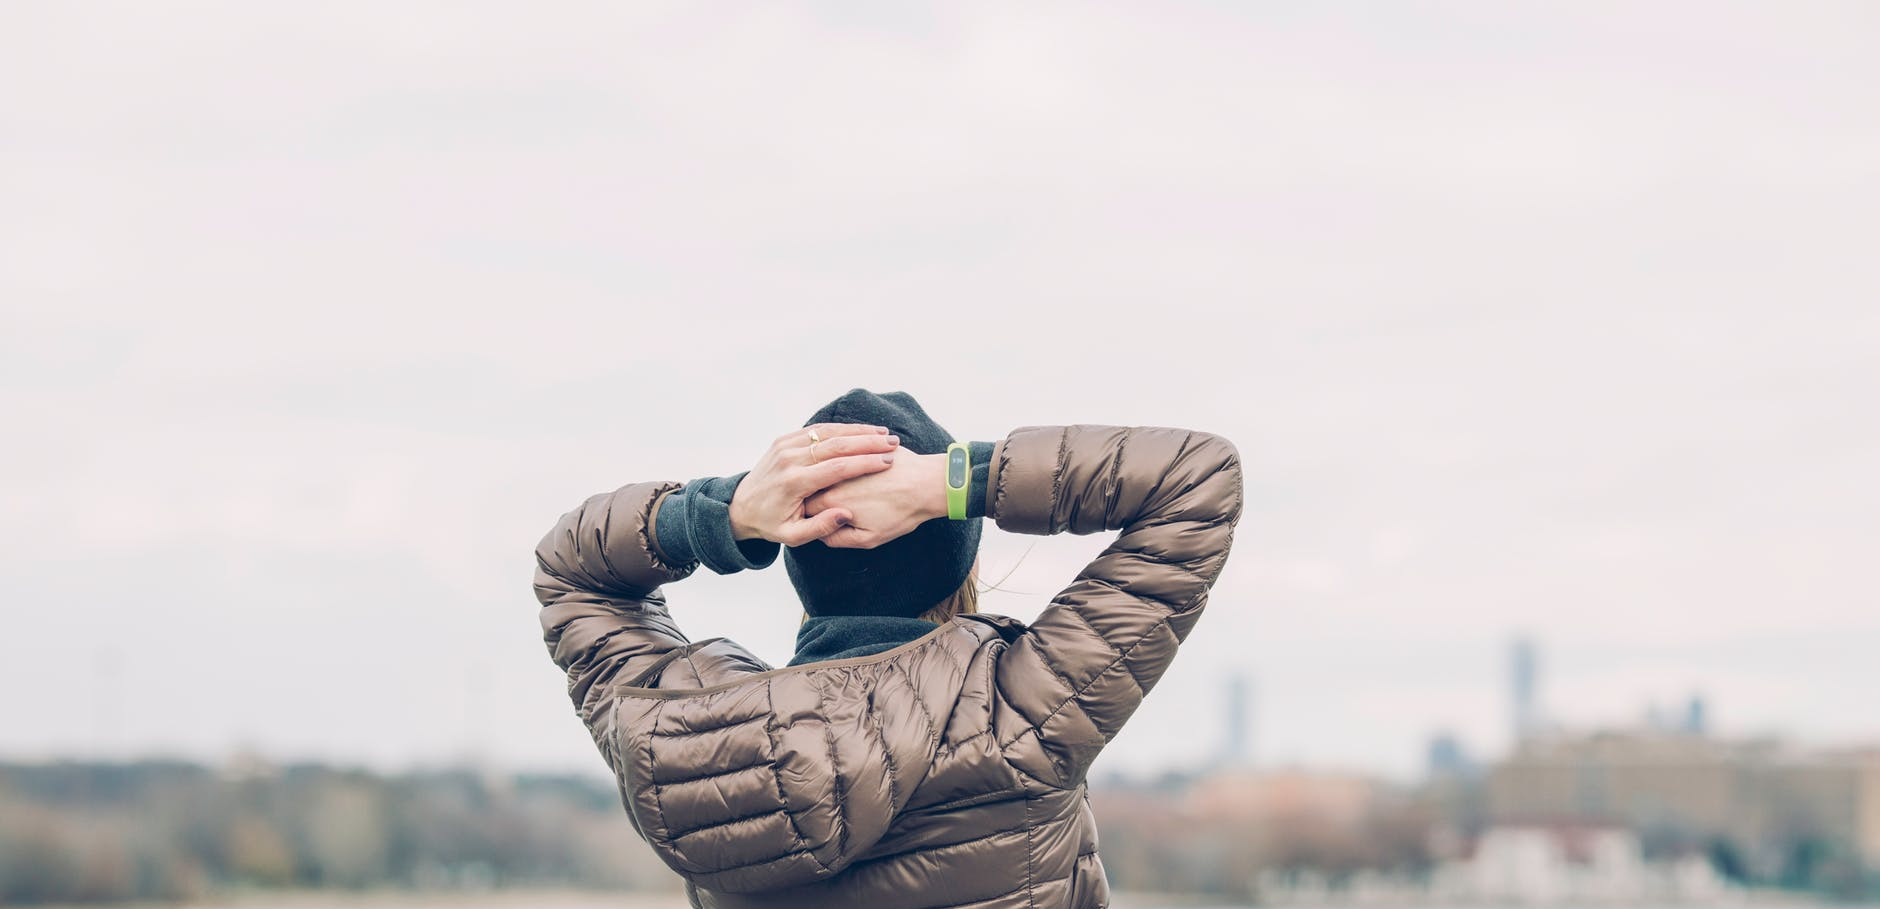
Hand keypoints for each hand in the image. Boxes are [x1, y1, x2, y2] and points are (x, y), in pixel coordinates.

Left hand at [727, 423, 901, 545]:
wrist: (741, 506)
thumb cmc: (771, 524)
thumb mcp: (793, 536)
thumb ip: (821, 528)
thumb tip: (845, 514)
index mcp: (794, 482)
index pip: (837, 467)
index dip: (865, 463)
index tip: (887, 462)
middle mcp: (789, 459)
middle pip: (836, 445)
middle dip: (867, 443)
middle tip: (892, 444)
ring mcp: (786, 446)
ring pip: (828, 432)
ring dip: (858, 432)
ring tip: (884, 435)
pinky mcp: (785, 439)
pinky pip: (818, 429)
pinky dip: (842, 429)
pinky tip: (862, 431)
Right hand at [801, 451, 947, 548]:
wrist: (928, 485)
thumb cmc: (901, 514)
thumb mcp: (869, 539)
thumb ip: (838, 538)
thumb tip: (822, 533)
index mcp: (830, 500)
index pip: (805, 507)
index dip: (810, 512)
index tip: (817, 515)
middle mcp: (833, 477)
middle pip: (813, 484)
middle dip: (817, 491)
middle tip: (832, 500)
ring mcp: (847, 458)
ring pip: (828, 464)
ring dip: (831, 470)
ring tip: (849, 485)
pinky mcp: (862, 446)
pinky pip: (847, 450)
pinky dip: (848, 458)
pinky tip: (859, 465)